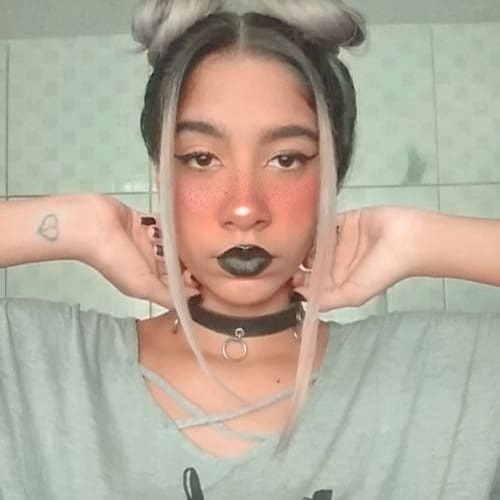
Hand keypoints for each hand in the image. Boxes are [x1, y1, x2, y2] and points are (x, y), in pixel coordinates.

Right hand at [83, 195, 198, 308]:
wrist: (91, 226)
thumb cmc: (114, 259)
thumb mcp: (143, 285)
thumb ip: (168, 296)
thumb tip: (194, 303)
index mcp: (149, 281)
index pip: (177, 284)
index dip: (191, 281)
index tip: (202, 275)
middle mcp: (149, 263)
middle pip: (178, 263)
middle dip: (186, 260)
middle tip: (191, 255)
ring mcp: (147, 242)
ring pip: (173, 243)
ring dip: (174, 240)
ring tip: (167, 239)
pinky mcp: (145, 222)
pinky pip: (163, 223)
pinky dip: (165, 224)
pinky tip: (161, 224)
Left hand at [292, 206, 420, 310]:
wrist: (408, 240)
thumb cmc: (382, 271)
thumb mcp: (354, 294)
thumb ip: (328, 300)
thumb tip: (299, 296)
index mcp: (338, 280)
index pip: (311, 282)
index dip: (296, 280)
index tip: (281, 276)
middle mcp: (336, 261)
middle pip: (309, 261)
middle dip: (295, 260)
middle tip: (280, 257)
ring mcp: (338, 240)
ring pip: (313, 241)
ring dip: (302, 242)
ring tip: (289, 242)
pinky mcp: (343, 220)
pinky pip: (322, 222)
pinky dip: (312, 224)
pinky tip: (302, 225)